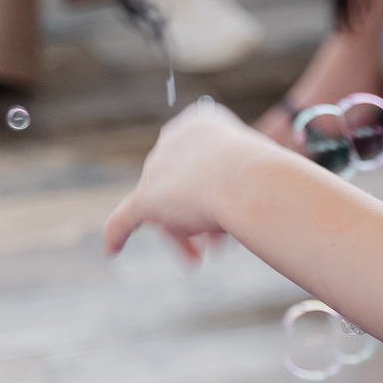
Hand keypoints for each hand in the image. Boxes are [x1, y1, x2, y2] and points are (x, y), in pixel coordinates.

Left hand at [103, 100, 263, 264]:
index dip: (212, 187)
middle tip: (215, 244)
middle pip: (179, 186)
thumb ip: (245, 172)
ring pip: (163, 208)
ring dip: (182, 234)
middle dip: (198, 215)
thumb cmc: (271, 175)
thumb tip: (244, 197)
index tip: (228, 208)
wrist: (253, 183)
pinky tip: (112, 250)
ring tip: (200, 259)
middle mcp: (171, 140)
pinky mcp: (145, 198)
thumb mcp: (263, 161)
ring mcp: (156, 169)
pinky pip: (123, 220)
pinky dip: (117, 234)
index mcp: (200, 122)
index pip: (197, 159)